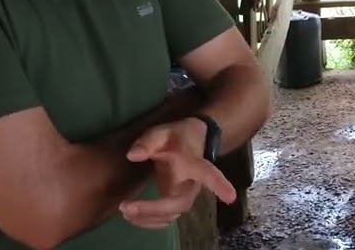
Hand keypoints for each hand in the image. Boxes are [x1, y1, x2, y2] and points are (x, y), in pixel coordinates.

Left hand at [118, 120, 236, 228]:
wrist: (190, 143)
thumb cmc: (178, 137)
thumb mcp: (163, 132)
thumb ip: (148, 142)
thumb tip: (133, 156)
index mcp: (195, 165)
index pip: (209, 175)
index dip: (219, 185)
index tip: (230, 197)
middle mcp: (193, 185)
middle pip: (180, 204)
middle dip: (154, 209)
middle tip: (126, 206)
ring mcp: (185, 196)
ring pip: (171, 215)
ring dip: (147, 218)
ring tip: (124, 209)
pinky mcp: (176, 203)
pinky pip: (165, 219)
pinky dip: (148, 221)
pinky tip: (131, 215)